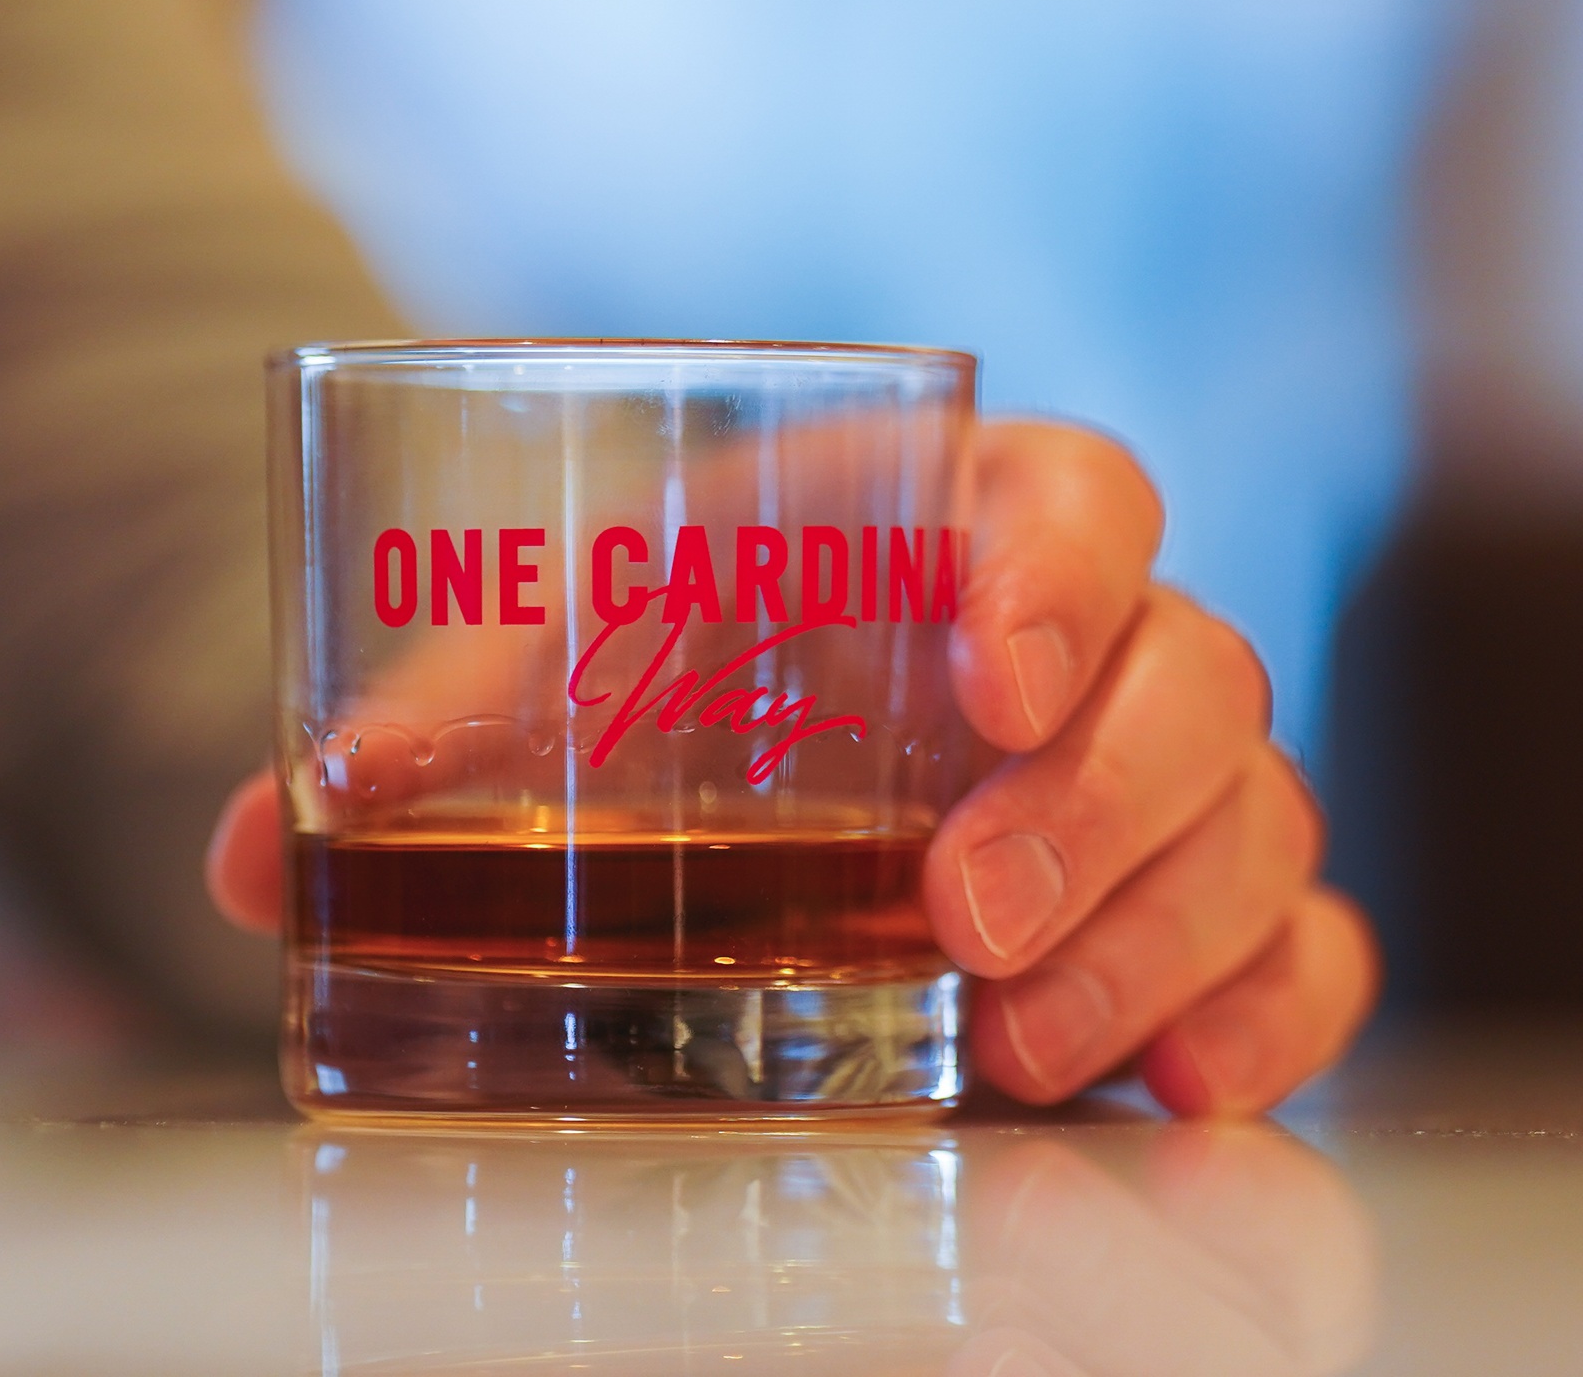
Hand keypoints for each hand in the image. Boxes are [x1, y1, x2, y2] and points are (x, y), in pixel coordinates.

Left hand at [206, 419, 1376, 1114]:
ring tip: (1014, 1047)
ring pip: (1263, 822)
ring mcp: (1174, 792)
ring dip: (1160, 936)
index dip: (1064, 566)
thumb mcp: (571, 685)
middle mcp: (1099, 654)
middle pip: (1201, 673)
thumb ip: (447, 732)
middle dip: (1101, 801)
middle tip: (962, 916)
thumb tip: (270, 847)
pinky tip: (1180, 1089)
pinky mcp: (1215, 925)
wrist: (765, 768)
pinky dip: (1268, 1020)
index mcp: (959, 533)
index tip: (991, 670)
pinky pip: (1311, 954)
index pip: (1082, 493)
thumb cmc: (692, 682)